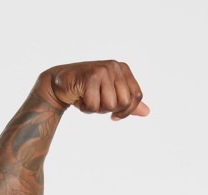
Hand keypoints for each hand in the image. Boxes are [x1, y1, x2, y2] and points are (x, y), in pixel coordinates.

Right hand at [35, 60, 149, 119]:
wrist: (60, 83)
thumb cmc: (87, 90)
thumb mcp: (111, 95)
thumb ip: (129, 103)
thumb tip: (147, 112)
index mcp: (123, 69)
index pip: (137, 97)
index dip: (127, 111)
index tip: (115, 115)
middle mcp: (114, 66)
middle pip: (125, 102)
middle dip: (110, 109)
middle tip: (97, 101)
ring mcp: (102, 70)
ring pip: (110, 105)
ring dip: (97, 109)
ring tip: (88, 97)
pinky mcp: (90, 77)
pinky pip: (95, 106)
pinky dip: (86, 108)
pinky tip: (80, 97)